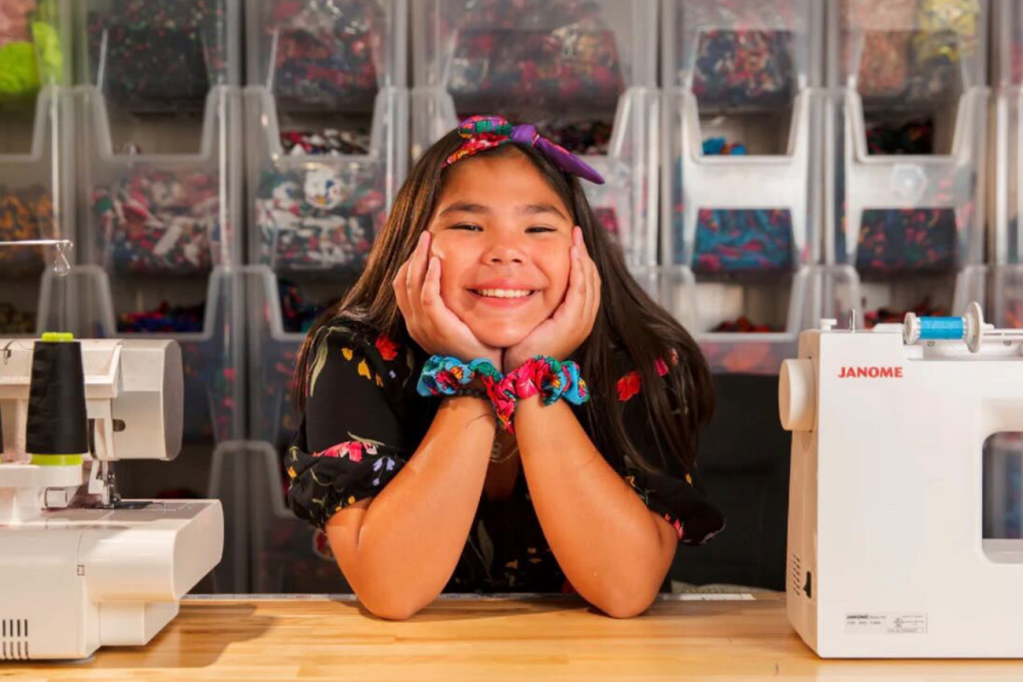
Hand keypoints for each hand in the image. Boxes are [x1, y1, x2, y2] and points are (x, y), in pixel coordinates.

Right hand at [394, 231, 502, 367]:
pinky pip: (427, 296)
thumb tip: (455, 282)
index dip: (409, 264)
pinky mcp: (437, 326)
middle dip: (413, 256)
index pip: (402, 287)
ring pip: (411, 285)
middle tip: (425, 236)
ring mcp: (423, 326)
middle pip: (402, 282)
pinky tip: (437, 261)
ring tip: (429, 241)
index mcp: (416, 323)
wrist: (482, 372)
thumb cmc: (475, 347)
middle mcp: (414, 324)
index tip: (422, 248)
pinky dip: (430, 277)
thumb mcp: (456, 324)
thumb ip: (449, 306)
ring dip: (420, 259)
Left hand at [503, 226, 599, 372]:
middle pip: (592, 279)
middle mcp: (585, 319)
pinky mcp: (572, 322)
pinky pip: (579, 289)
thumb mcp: (537, 318)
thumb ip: (543, 302)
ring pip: (589, 281)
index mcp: (579, 318)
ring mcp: (581, 322)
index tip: (574, 242)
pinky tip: (573, 254)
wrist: (522, 371)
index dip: (582, 261)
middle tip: (576, 233)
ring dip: (583, 256)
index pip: (587, 283)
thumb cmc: (523, 347)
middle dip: (585, 254)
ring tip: (576, 238)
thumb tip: (533, 282)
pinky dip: (578, 269)